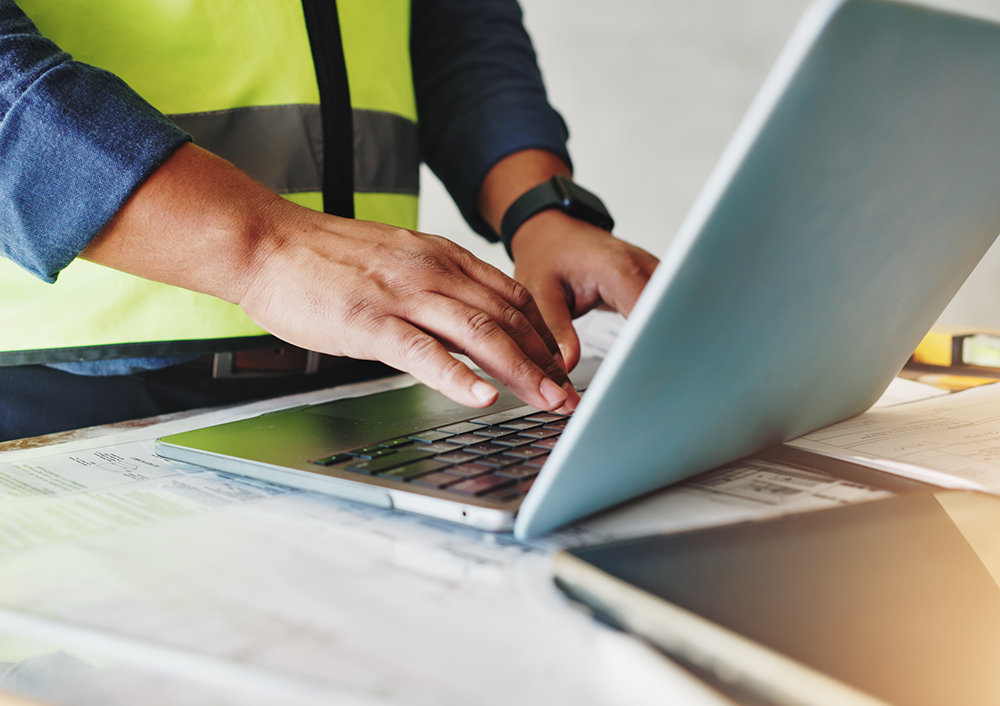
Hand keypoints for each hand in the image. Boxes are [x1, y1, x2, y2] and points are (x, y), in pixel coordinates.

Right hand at [83, 144, 578, 411]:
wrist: (268, 244)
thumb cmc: (327, 260)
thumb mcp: (398, 261)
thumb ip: (437, 286)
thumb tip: (469, 321)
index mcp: (441, 257)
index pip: (512, 296)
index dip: (545, 334)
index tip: (564, 365)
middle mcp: (433, 272)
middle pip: (508, 318)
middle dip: (546, 360)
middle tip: (572, 394)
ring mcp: (403, 295)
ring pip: (479, 334)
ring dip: (521, 371)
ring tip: (548, 400)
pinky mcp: (370, 320)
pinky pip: (424, 351)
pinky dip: (458, 377)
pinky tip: (483, 397)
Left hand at [510, 210, 659, 369]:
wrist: (554, 233)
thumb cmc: (548, 255)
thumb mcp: (539, 292)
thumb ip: (555, 330)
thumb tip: (567, 366)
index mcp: (617, 268)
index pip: (647, 314)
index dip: (649, 345)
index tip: (645, 373)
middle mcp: (643, 267)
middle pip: (670, 314)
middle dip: (666, 348)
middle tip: (657, 384)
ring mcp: (655, 274)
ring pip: (677, 312)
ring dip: (671, 340)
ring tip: (663, 373)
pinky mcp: (657, 284)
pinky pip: (670, 310)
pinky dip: (666, 332)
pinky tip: (661, 356)